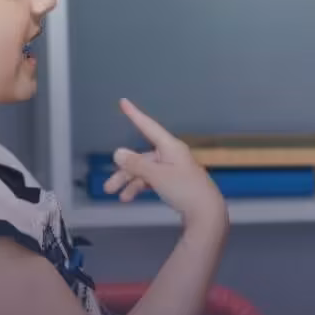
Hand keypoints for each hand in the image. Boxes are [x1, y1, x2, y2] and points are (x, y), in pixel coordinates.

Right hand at [103, 99, 226, 233]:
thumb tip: (118, 153)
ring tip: (118, 196)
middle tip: (107, 187)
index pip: (148, 126)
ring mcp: (173, 169)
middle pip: (142, 157)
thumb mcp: (157, 176)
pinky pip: (152, 180)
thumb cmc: (184, 189)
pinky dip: (140, 187)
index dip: (135, 115)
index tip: (124, 102)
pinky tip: (129, 198)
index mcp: (170, 147)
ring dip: (130, 182)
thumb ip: (136, 164)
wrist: (206, 213)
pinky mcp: (174, 183)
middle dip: (124, 171)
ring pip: (145, 171)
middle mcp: (171, 155)